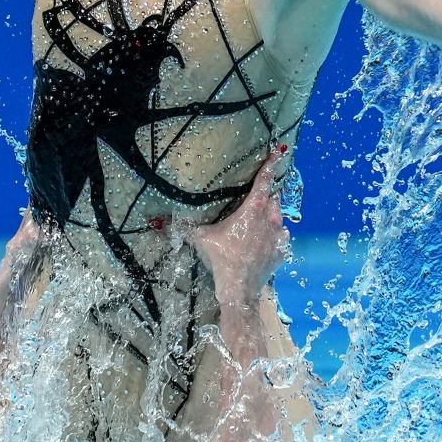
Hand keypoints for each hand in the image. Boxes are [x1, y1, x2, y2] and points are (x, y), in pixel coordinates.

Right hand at [187, 148, 290, 312]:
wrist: (239, 288)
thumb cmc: (221, 258)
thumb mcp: (201, 238)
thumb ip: (185, 226)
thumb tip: (159, 219)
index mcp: (252, 209)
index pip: (264, 181)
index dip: (270, 164)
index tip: (278, 152)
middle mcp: (269, 219)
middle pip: (273, 198)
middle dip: (266, 195)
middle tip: (255, 199)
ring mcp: (279, 235)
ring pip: (278, 217)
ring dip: (270, 217)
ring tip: (256, 225)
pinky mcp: (282, 251)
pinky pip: (282, 237)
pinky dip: (274, 236)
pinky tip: (263, 242)